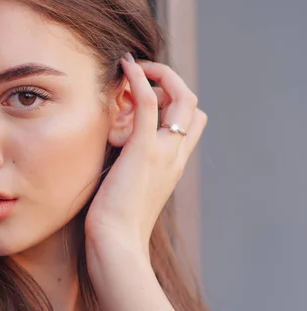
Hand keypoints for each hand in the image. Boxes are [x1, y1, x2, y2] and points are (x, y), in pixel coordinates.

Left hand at [84, 57, 206, 261]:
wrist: (117, 244)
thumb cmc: (117, 225)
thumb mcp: (131, 193)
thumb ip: (133, 172)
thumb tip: (117, 163)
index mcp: (174, 165)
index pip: (192, 122)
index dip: (175, 101)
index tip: (148, 93)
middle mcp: (176, 155)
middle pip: (194, 107)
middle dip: (173, 84)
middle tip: (143, 78)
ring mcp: (164, 151)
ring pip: (182, 98)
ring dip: (160, 75)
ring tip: (134, 68)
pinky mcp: (142, 150)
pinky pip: (148, 103)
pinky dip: (140, 79)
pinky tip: (127, 66)